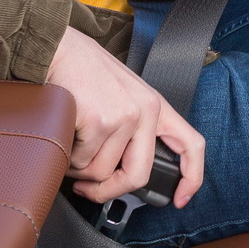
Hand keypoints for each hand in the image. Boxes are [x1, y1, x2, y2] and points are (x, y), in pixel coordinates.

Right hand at [46, 25, 205, 206]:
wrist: (57, 48)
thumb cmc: (83, 70)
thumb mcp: (122, 93)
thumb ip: (132, 126)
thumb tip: (121, 171)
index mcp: (155, 105)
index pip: (191, 144)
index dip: (191, 178)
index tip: (181, 199)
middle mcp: (145, 111)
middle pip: (137, 175)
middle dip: (108, 191)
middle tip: (89, 189)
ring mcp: (123, 116)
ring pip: (101, 172)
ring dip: (79, 170)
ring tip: (71, 146)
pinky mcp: (99, 121)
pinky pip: (80, 161)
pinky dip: (67, 158)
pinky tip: (64, 136)